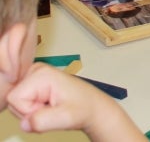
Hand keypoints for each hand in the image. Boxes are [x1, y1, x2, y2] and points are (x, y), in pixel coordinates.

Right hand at [7, 63, 144, 140]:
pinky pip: (21, 103)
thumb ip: (43, 121)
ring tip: (51, 108)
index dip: (28, 111)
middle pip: (13, 100)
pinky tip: (48, 107)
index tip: (48, 108)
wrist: (92, 107)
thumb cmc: (83, 108)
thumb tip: (24, 123)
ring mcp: (35, 76)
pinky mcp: (35, 83)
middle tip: (51, 109)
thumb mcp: (66, 117)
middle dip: (29, 112)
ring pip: (16, 104)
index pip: (14, 98)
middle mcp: (36, 70)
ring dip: (32, 112)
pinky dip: (33, 110)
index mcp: (42, 73)